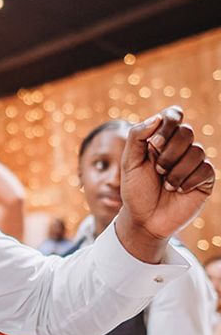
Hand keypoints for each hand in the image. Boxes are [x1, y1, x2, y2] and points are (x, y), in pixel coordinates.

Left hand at [120, 106, 213, 247]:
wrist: (144, 218)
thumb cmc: (135, 188)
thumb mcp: (129, 161)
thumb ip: (137, 135)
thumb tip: (158, 118)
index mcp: (160, 138)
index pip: (173, 115)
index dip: (168, 125)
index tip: (154, 144)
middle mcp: (179, 147)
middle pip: (186, 131)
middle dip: (169, 152)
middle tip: (157, 169)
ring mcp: (193, 163)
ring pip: (197, 151)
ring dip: (177, 169)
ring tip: (166, 183)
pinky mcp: (205, 179)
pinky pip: (206, 169)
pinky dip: (189, 180)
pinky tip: (178, 190)